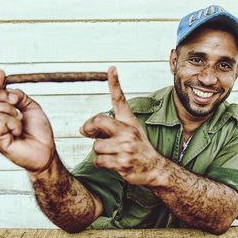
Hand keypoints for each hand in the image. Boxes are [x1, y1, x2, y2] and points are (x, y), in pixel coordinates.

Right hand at [0, 70, 55, 173]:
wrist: (47, 151)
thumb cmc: (38, 133)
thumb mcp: (31, 108)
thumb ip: (19, 96)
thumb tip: (9, 90)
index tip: (2, 73)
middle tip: (16, 102)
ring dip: (8, 109)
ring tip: (19, 119)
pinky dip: (13, 122)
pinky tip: (19, 130)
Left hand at [80, 66, 165, 185]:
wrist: (154, 168)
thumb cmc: (139, 149)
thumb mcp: (129, 132)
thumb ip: (108, 128)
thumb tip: (83, 130)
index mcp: (129, 121)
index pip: (120, 99)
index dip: (114, 83)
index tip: (111, 69)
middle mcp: (128, 131)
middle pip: (98, 121)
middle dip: (89, 128)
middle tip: (87, 133)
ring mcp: (126, 147)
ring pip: (96, 146)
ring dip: (99, 152)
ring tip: (112, 154)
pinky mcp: (122, 162)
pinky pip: (99, 161)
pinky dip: (102, 163)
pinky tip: (114, 163)